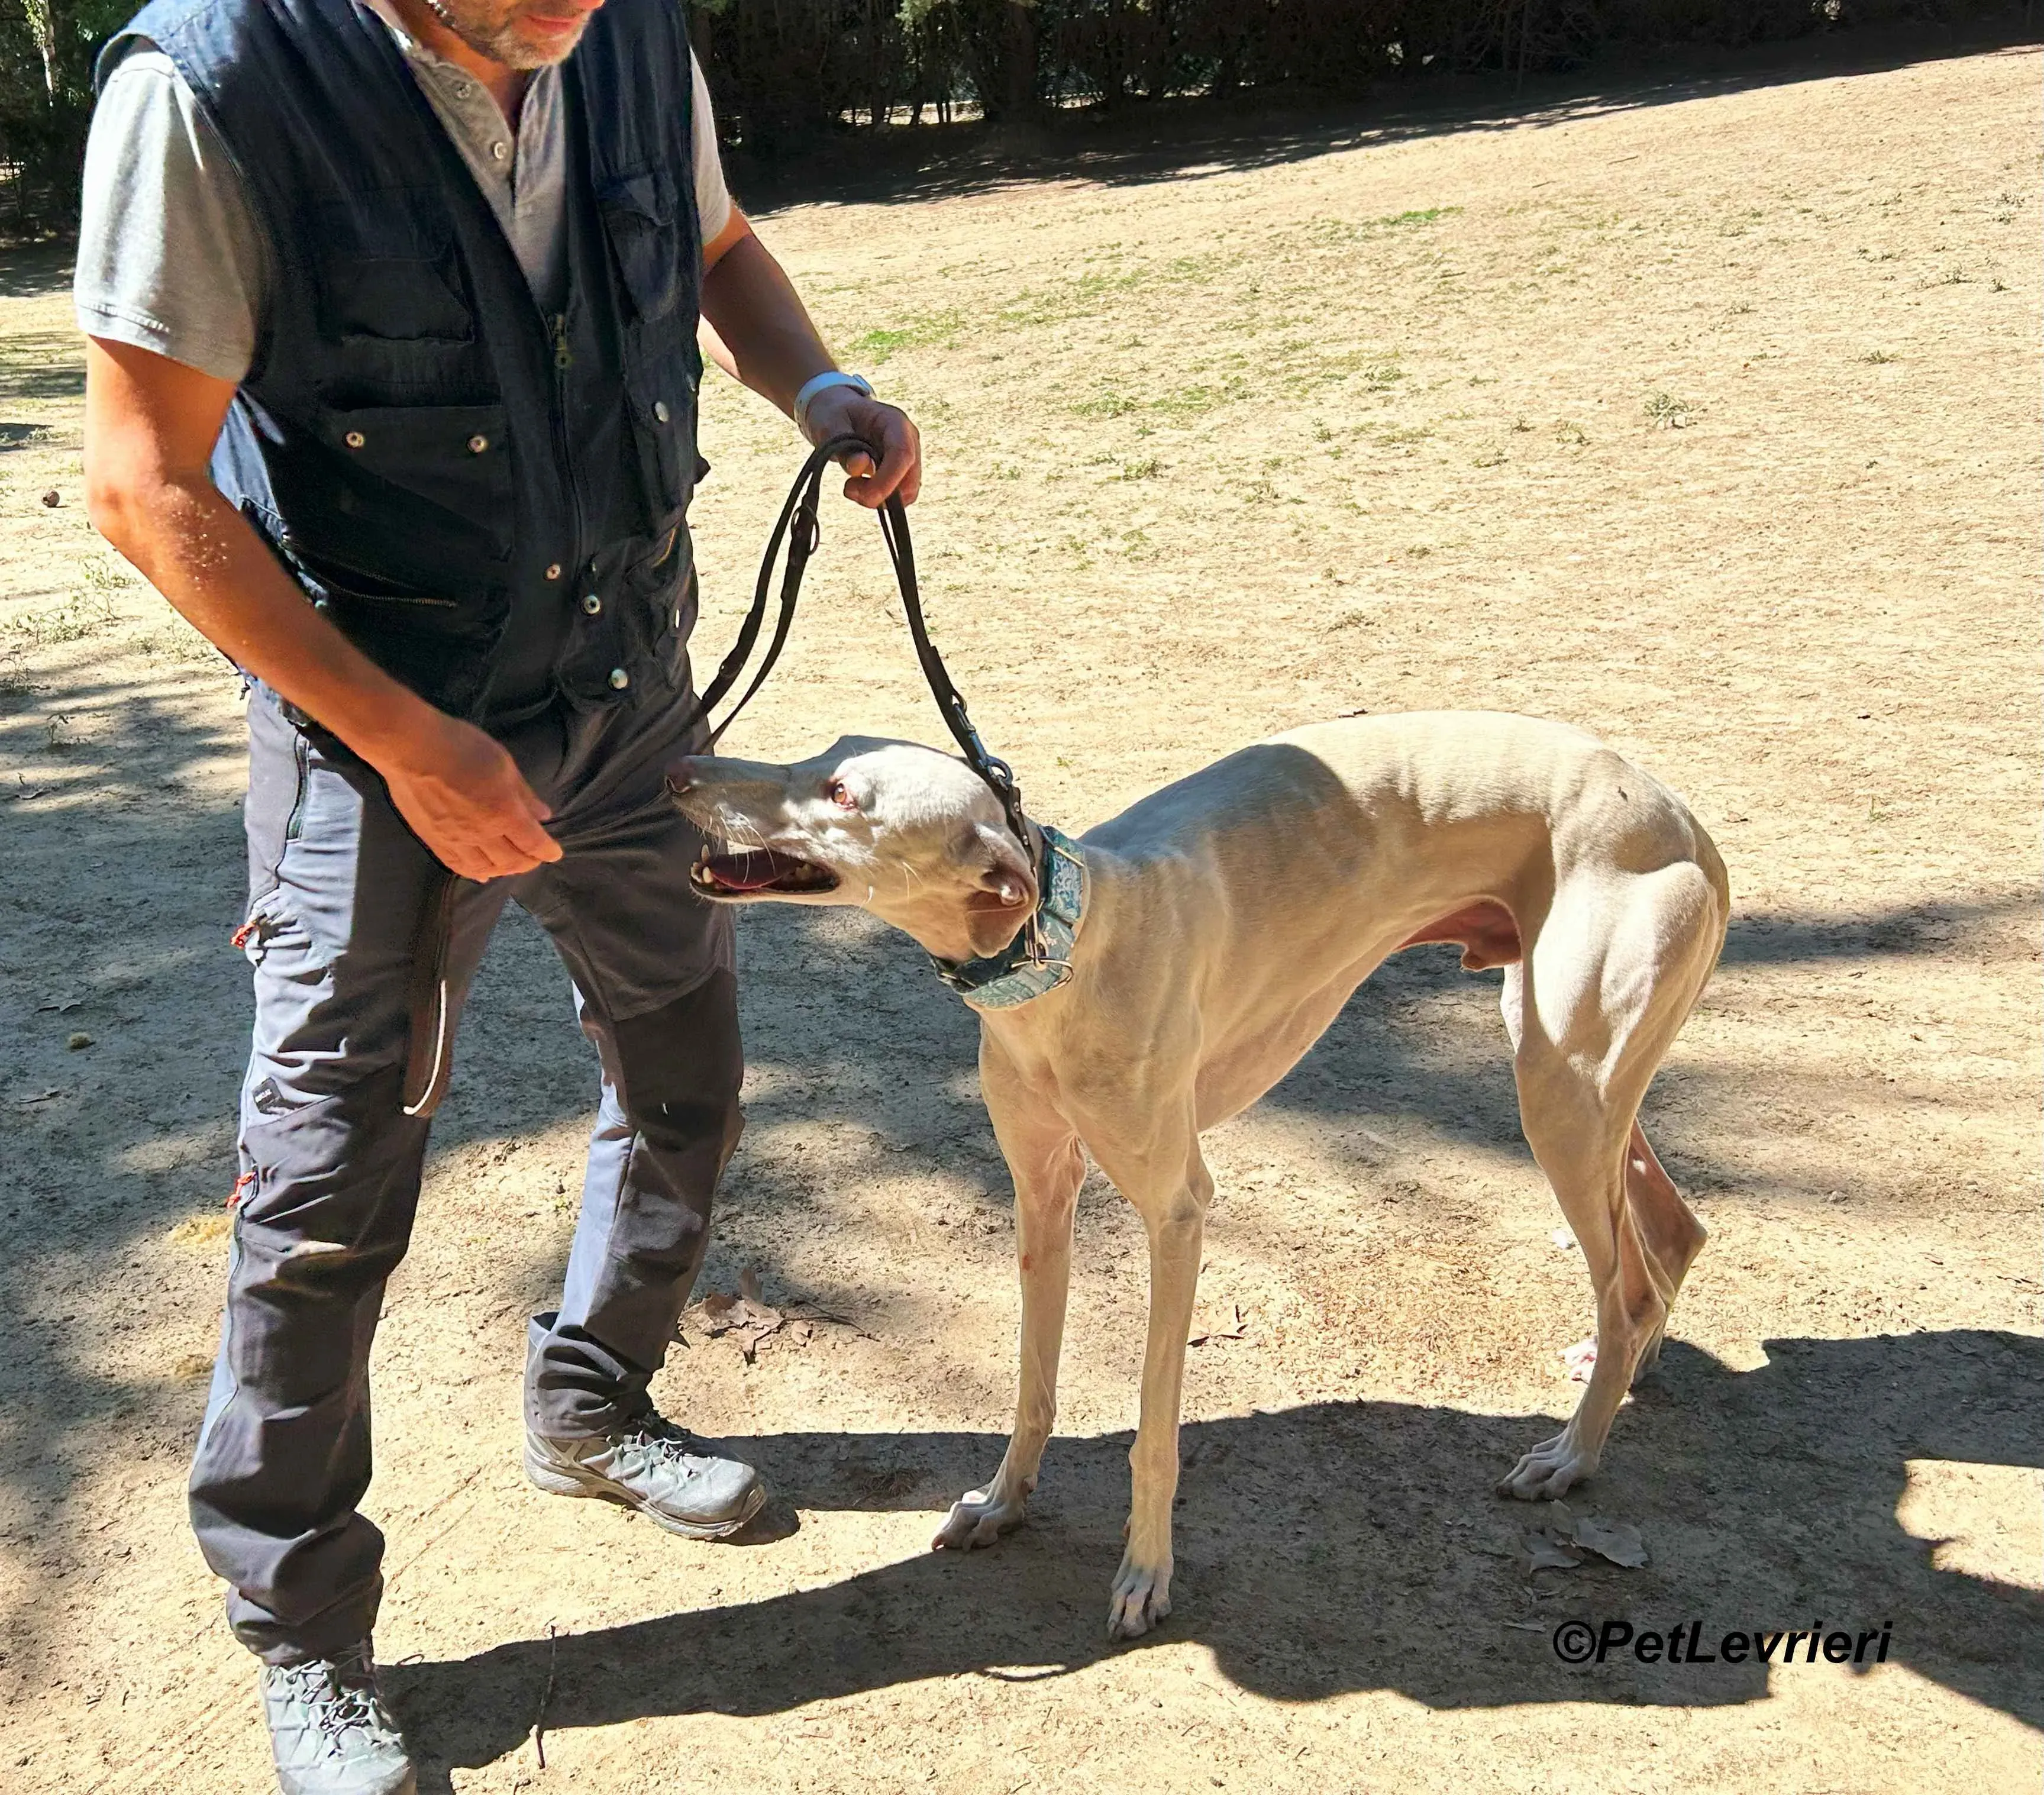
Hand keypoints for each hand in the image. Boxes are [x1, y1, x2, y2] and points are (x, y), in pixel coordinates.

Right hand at [367, 708, 562, 881]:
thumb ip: (524, 794)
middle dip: (528, 862)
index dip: (547, 851)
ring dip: (503, 870)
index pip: (533, 843)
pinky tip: (482, 874)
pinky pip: (457, 865)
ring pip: (485, 868)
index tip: (554, 852)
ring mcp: (455, 839)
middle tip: (534, 858)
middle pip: (512, 861)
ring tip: (511, 865)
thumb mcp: (503, 764)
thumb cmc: (462, 747)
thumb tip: (543, 815)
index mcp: (504, 813)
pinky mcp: (433, 840)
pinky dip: (474, 873)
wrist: (412, 749)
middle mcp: (482, 833)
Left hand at [803, 386, 920, 507]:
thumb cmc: (834, 415)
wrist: (838, 413)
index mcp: (895, 421)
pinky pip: (898, 496)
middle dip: (881, 494)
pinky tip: (859, 488)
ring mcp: (908, 458)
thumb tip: (860, 466)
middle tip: (849, 490)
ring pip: (906, 492)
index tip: (864, 496)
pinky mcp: (901, 473)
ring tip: (851, 487)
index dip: (887, 480)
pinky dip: (879, 499)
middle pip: (910, 479)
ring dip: (880, 499)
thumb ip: (844, 445)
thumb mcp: (830, 424)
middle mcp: (908, 440)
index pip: (902, 454)